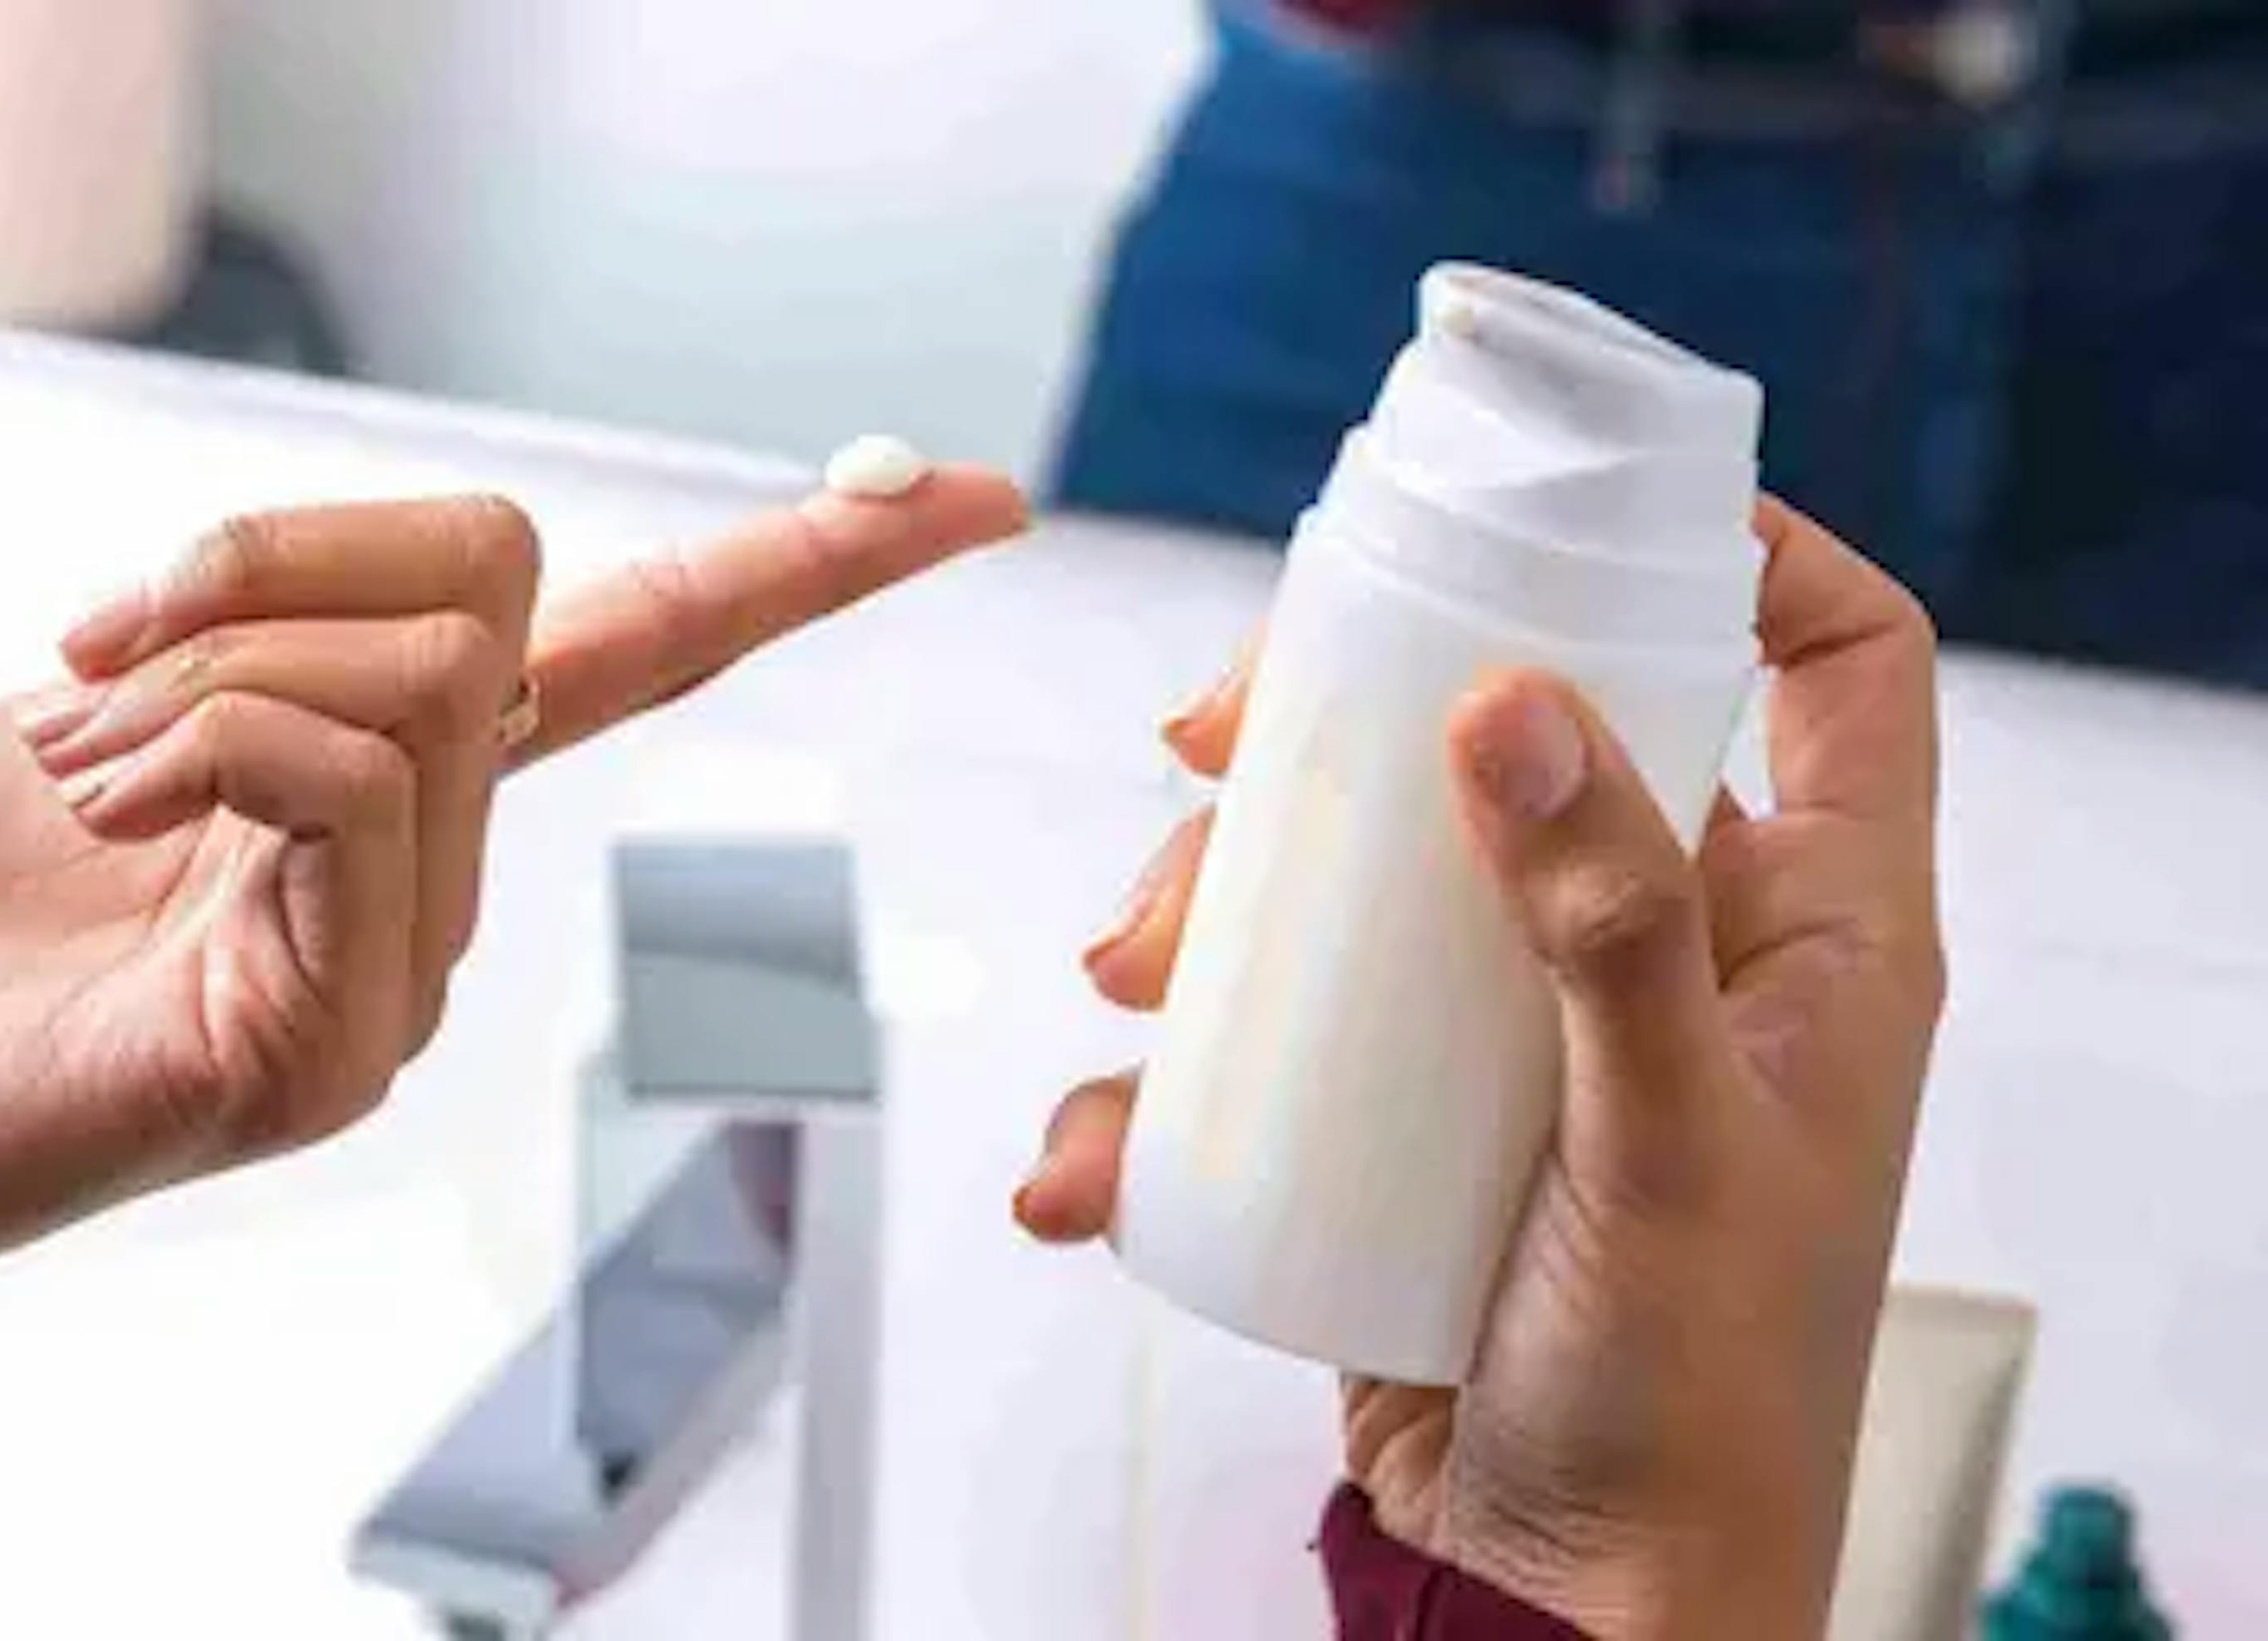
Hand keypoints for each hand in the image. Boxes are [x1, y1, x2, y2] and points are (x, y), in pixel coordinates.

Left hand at [0, 469, 1023, 1637]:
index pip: (638, 656)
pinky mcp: (337, 1041)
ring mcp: (398, 973)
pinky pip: (349, 771)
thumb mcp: (82, 692)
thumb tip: (322, 603)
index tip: (966, 496)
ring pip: (424, 668)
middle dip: (275, 553)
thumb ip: (250, 635)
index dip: (804, 565)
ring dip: (205, 655)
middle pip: (494, 578)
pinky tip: (99, 814)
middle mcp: (428, 886)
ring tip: (71, 762)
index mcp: (380, 791)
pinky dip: (201, 733)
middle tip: (96, 641)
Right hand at [1017, 501, 1944, 1636]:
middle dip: (1340, 730)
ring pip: (1357, 882)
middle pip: (1518, 740)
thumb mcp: (1676, 1152)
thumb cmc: (1692, 1402)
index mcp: (1806, 934)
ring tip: (1128, 976)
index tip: (1599, 507)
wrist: (1565, 1604)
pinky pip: (1266, 1051)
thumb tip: (1508, 705)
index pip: (1841, 670)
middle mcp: (1666, 956)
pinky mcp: (1395, 1131)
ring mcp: (1518, 1041)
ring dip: (1211, 906)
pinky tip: (1087, 1164)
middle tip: (1207, 745)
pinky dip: (1157, 1095)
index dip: (1756, 554)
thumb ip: (1609, 927)